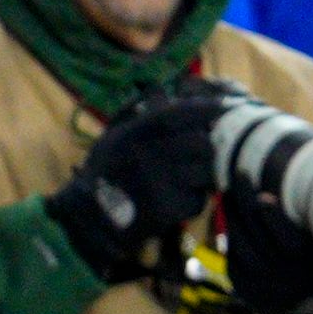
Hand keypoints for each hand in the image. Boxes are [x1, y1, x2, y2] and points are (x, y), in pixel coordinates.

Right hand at [47, 88, 232, 282]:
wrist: (86, 222)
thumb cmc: (105, 175)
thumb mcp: (114, 139)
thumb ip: (140, 116)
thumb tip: (167, 91)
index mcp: (132, 135)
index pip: (178, 114)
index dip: (206, 108)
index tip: (226, 106)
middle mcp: (145, 155)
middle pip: (202, 144)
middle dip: (207, 150)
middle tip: (199, 155)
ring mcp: (157, 183)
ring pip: (205, 172)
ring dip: (202, 176)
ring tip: (184, 180)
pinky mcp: (165, 210)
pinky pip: (198, 200)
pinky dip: (192, 201)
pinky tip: (173, 201)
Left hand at [203, 193, 312, 313]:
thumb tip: (308, 183)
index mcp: (308, 263)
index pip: (287, 239)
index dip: (274, 218)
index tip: (264, 196)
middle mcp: (282, 275)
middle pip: (256, 237)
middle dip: (244, 204)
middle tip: (239, 176)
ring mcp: (260, 284)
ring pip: (238, 247)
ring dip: (230, 218)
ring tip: (227, 195)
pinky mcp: (244, 289)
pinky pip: (231, 259)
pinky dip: (228, 237)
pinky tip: (228, 218)